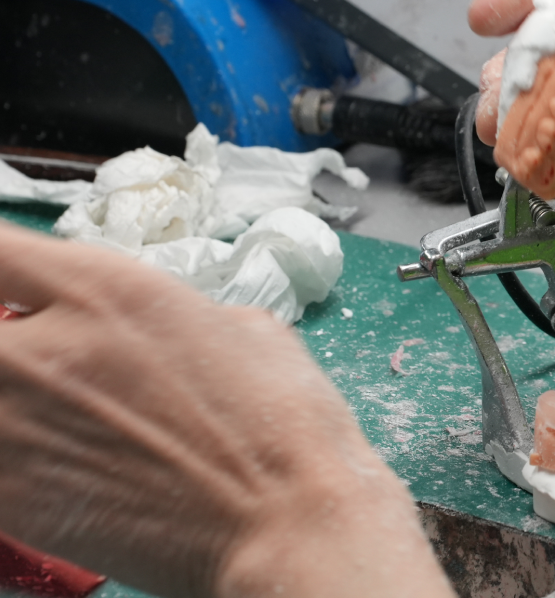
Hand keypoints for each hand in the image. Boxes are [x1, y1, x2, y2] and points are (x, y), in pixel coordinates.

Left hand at [0, 220, 453, 597]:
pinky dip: (15, 457)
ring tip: (64, 420)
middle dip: (9, 343)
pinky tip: (65, 466)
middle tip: (45, 366)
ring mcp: (15, 425)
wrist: (285, 522)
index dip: (2, 272)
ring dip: (13, 402)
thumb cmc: (282, 428)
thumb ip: (174, 314)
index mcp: (105, 290)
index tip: (13, 290)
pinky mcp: (7, 496)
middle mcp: (44, 348)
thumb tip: (160, 327)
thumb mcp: (243, 329)